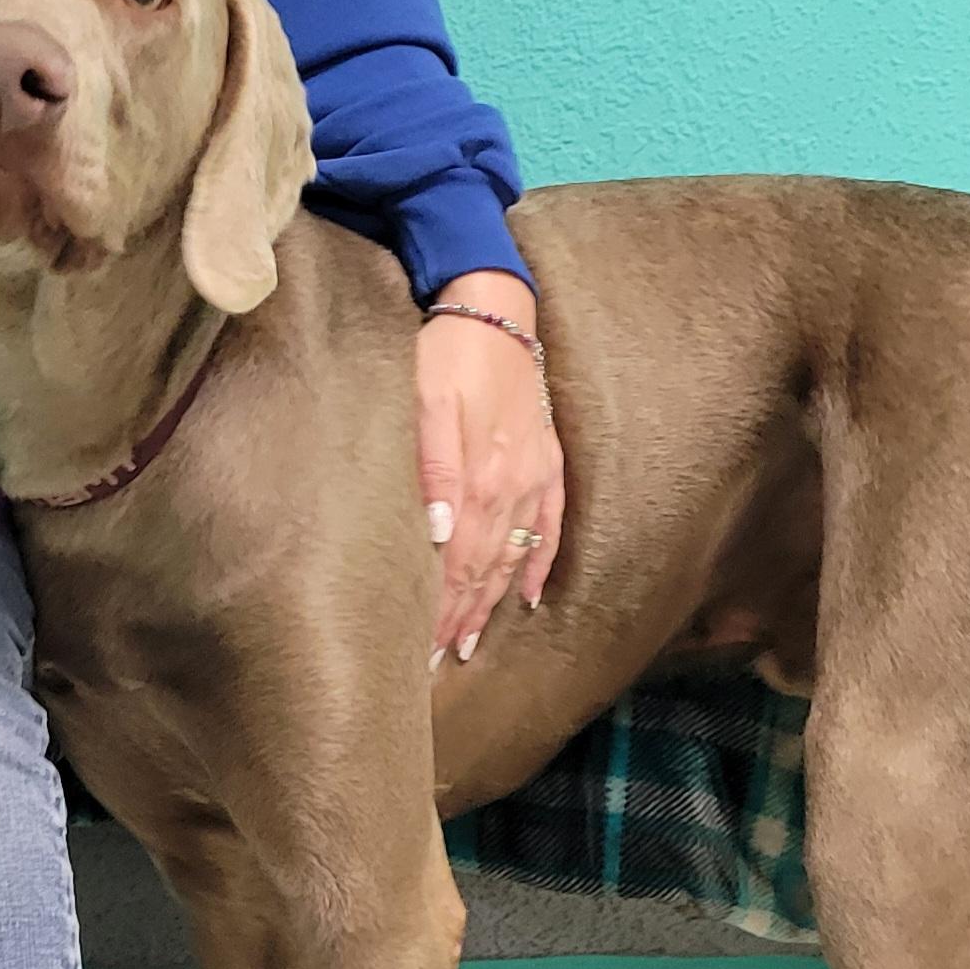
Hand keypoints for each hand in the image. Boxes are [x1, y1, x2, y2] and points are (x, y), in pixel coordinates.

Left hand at [416, 270, 564, 663]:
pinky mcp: (548, 463)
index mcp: (480, 480)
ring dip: (491, 603)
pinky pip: (550, 527)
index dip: (439, 610)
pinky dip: (539, 564)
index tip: (419, 650)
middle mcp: (512, 488)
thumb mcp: (426, 402)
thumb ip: (433, 468)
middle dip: (458, 619)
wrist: (496, 307)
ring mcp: (535, 479)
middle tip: (435, 661)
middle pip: (484, 570)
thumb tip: (438, 536)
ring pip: (513, 557)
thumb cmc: (447, 353)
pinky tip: (529, 596)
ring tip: (468, 642)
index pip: (458, 565)